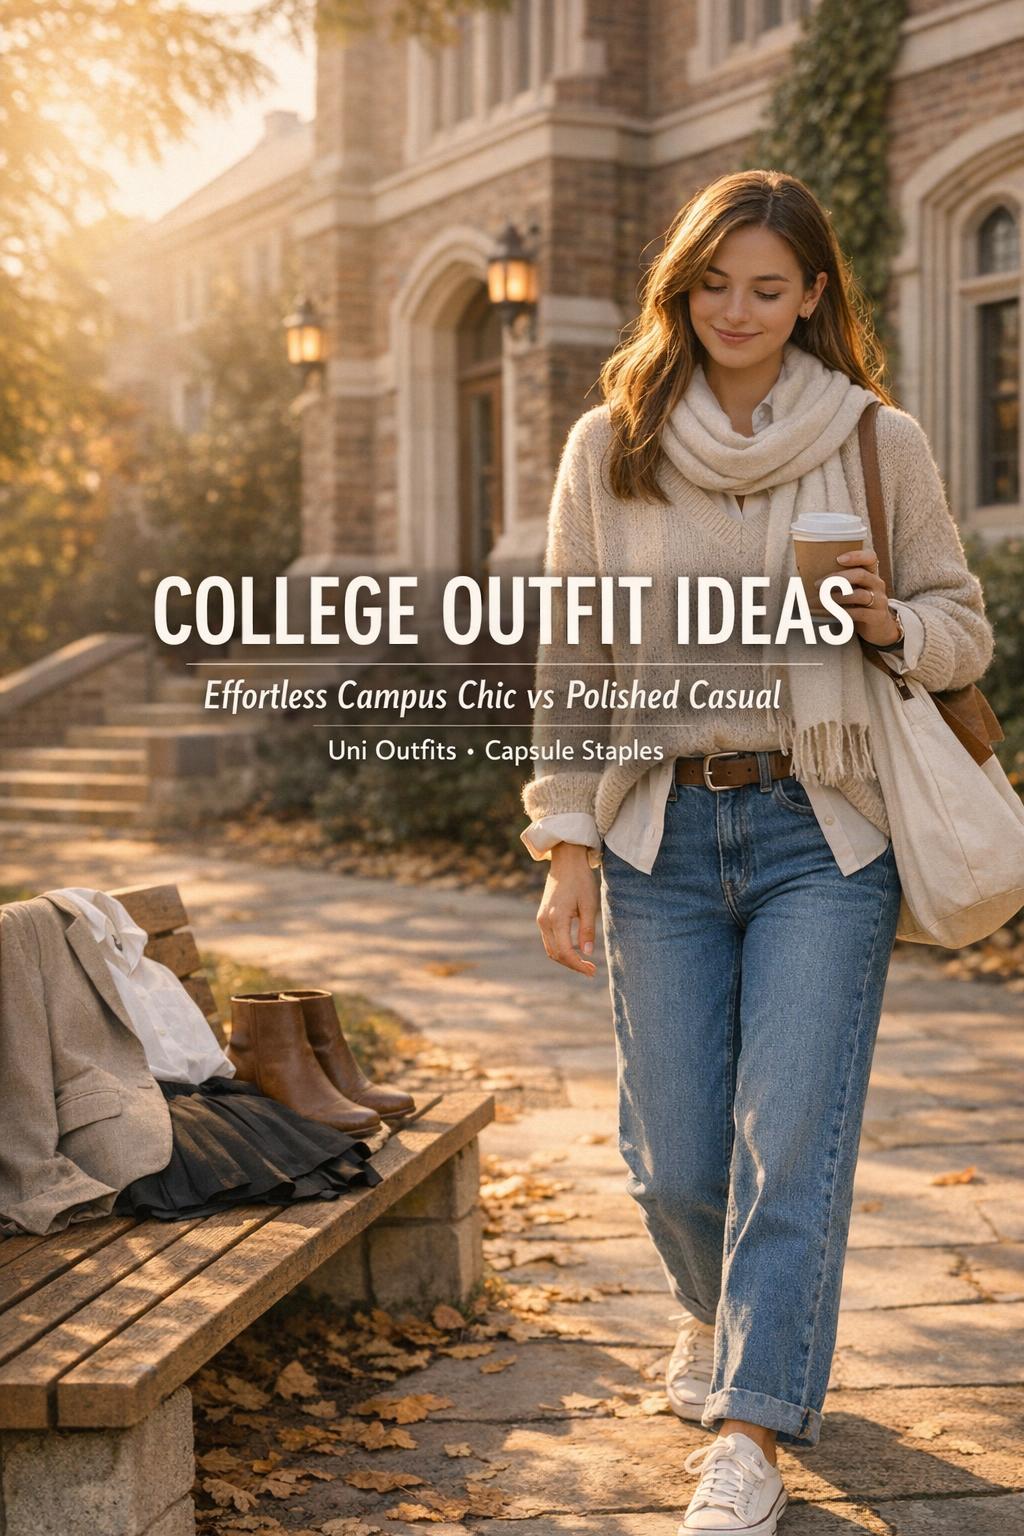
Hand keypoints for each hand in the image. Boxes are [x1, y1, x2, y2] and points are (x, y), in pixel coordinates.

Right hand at [536, 843, 598, 976]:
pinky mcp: (541, 917)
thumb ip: (587, 930)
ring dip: (566, 959)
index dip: (578, 965)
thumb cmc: (581, 881)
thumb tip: (588, 952)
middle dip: (573, 965)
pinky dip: (560, 949)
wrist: (566, 862)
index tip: (592, 971)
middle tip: (591, 970)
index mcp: (557, 919)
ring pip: (550, 949)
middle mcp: (544, 921)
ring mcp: (541, 919)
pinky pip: (549, 940)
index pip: (565, 952)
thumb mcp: (589, 905)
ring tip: (584, 962)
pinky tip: (575, 949)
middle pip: (555, 954)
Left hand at [821, 548, 900, 645]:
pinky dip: (843, 613)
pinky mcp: (877, 616)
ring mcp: (880, 601)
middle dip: (836, 578)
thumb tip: (814, 580)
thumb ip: (842, 581)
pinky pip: (859, 613)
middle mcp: (877, 584)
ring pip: (858, 595)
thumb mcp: (855, 589)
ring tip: (820, 601)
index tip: (838, 559)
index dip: (856, 556)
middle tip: (817, 585)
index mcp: (872, 574)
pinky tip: (831, 613)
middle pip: (861, 575)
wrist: (878, 627)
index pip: (870, 557)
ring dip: (836, 597)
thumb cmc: (860, 604)